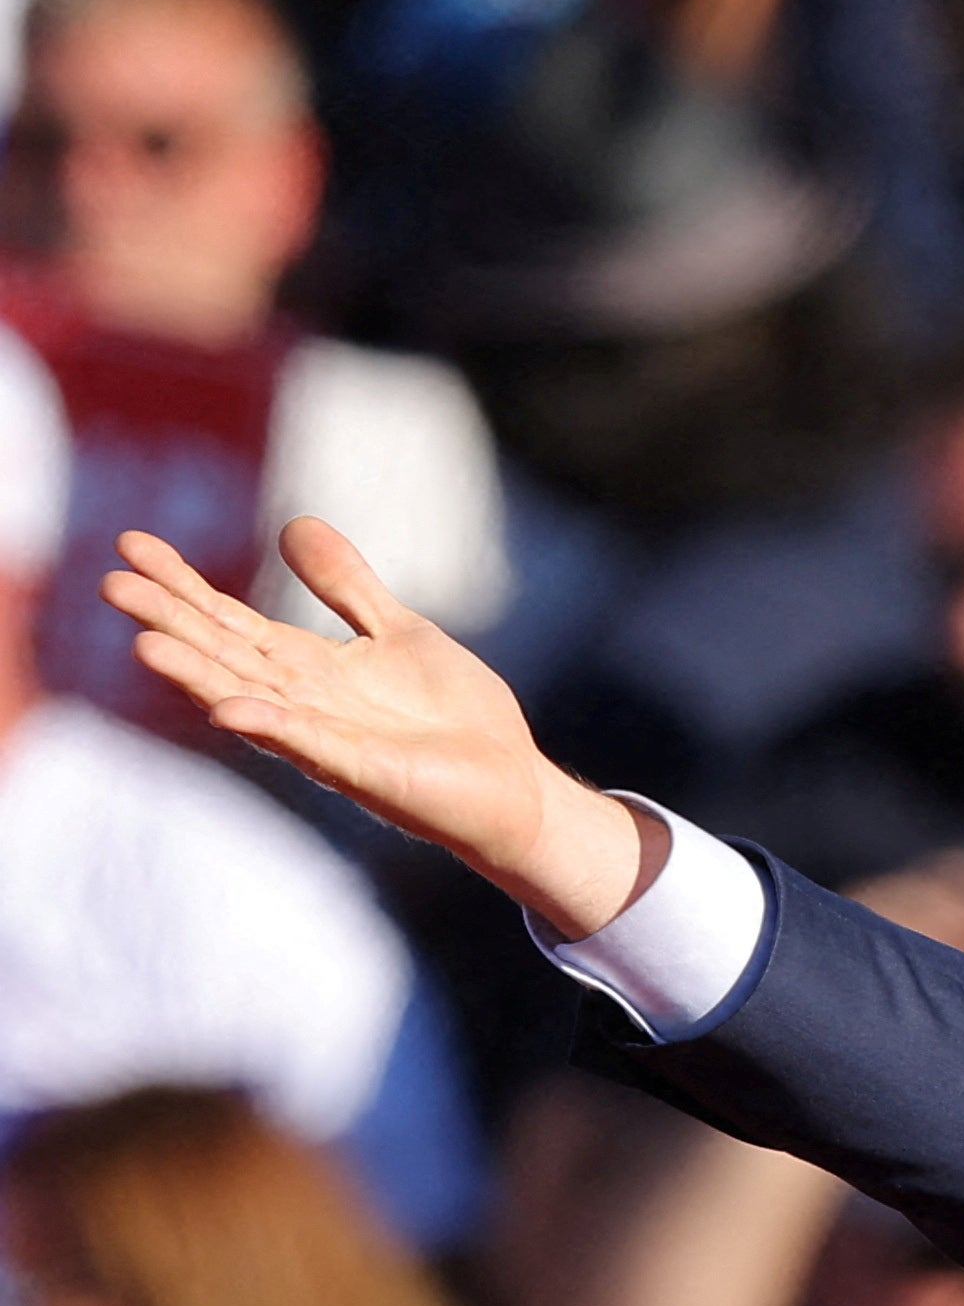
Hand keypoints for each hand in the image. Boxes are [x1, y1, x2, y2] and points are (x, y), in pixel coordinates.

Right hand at [103, 521, 655, 936]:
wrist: (511, 782)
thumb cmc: (451, 715)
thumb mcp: (397, 630)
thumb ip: (345, 585)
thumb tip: (293, 523)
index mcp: (309, 668)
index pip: (231, 620)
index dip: (184, 584)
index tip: (131, 545)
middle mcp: (303, 702)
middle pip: (224, 655)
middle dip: (171, 622)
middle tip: (110, 583)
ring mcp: (328, 738)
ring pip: (249, 701)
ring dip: (199, 677)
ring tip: (144, 645)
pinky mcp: (364, 770)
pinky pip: (309, 747)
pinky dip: (273, 727)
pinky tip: (232, 710)